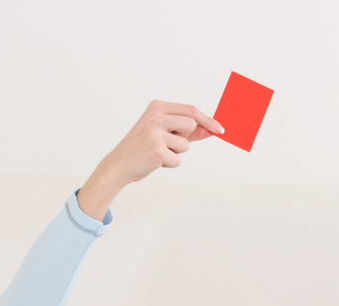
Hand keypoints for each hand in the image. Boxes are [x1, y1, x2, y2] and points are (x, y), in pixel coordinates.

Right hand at [77, 101, 223, 218]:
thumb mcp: (164, 133)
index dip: (207, 120)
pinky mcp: (156, 150)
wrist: (118, 164)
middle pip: (191, 125)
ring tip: (158, 152)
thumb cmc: (143, 148)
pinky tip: (155, 161)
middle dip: (185, 138)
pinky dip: (170, 164)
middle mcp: (155, 117)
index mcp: (156, 107)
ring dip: (176, 153)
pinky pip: (178, 160)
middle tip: (166, 142)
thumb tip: (213, 129)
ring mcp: (154, 133)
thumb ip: (189, 131)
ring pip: (186, 145)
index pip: (190, 110)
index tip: (220, 129)